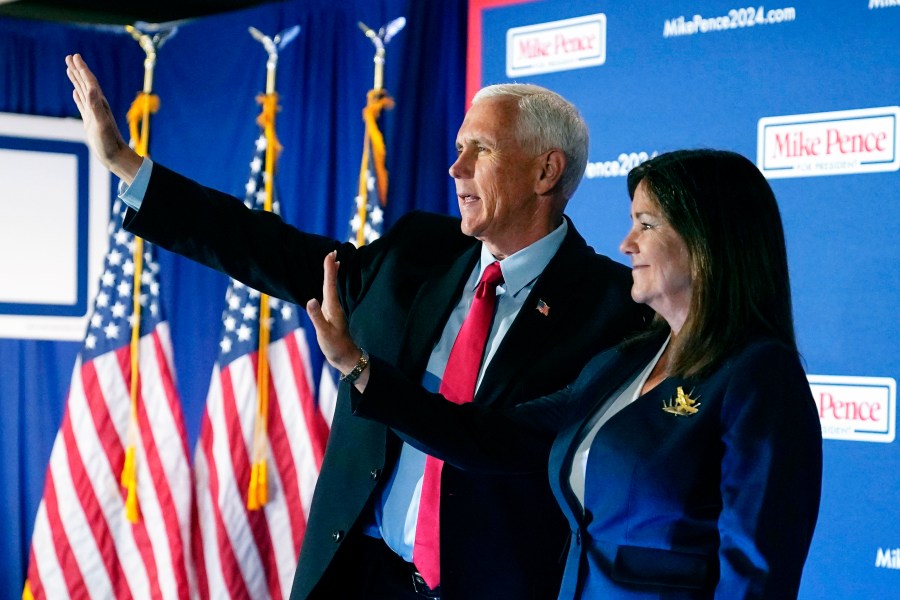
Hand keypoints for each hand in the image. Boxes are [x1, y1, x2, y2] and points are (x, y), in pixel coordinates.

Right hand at [65, 53, 142, 182]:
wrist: (115, 157)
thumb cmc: (109, 143)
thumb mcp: (101, 124)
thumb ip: (95, 106)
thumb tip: (90, 89)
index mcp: (100, 104)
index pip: (90, 82)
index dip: (82, 69)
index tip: (74, 56)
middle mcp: (97, 106)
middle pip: (86, 83)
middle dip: (78, 70)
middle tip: (69, 57)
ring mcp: (94, 113)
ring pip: (83, 92)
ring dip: (76, 80)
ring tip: (69, 69)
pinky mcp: (91, 122)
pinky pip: (83, 105)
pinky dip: (78, 97)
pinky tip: (75, 93)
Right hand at [306, 252, 368, 388]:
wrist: (345, 358)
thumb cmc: (335, 346)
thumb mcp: (324, 332)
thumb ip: (317, 317)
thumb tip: (310, 300)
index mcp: (332, 308)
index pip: (330, 285)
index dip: (329, 269)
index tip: (330, 254)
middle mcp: (334, 307)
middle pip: (332, 283)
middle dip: (332, 267)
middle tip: (333, 251)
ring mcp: (333, 311)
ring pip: (332, 288)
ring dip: (332, 274)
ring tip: (334, 262)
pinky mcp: (331, 316)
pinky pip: (330, 295)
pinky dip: (330, 286)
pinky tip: (329, 286)